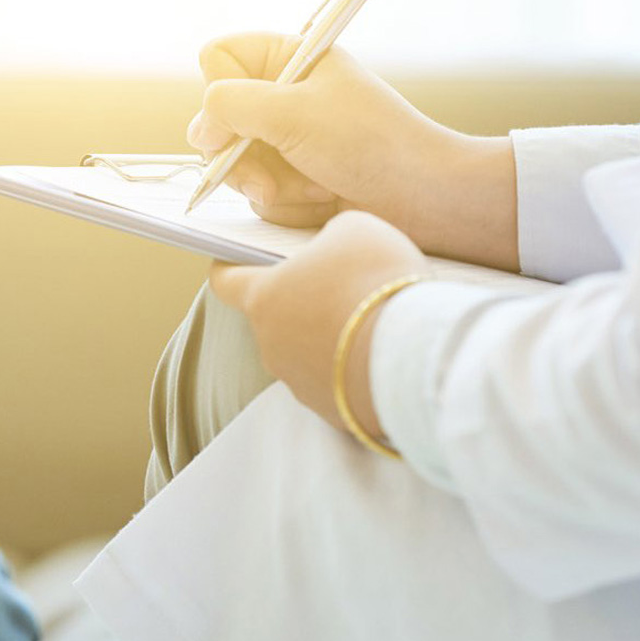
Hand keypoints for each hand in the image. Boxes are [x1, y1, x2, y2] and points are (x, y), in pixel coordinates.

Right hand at [189, 32, 517, 269]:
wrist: (422, 199)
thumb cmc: (370, 143)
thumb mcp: (292, 111)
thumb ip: (230, 105)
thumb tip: (200, 126)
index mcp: (292, 60)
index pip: (220, 59)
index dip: (218, 91)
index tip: (233, 119)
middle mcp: (286, 97)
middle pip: (219, 120)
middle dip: (241, 156)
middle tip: (264, 176)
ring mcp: (289, 141)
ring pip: (235, 164)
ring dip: (271, 184)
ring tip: (314, 188)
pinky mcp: (296, 180)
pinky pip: (261, 195)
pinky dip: (288, 204)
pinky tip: (323, 201)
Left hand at [210, 211, 429, 434]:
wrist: (413, 355)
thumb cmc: (376, 280)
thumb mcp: (355, 230)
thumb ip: (329, 237)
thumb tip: (330, 252)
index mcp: (264, 298)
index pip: (226, 282)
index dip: (230, 267)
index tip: (235, 260)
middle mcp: (271, 345)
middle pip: (276, 317)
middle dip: (302, 300)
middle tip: (341, 284)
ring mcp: (298, 382)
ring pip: (306, 351)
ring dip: (330, 337)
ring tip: (373, 320)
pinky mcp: (330, 410)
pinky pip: (337, 380)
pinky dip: (353, 367)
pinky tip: (385, 353)